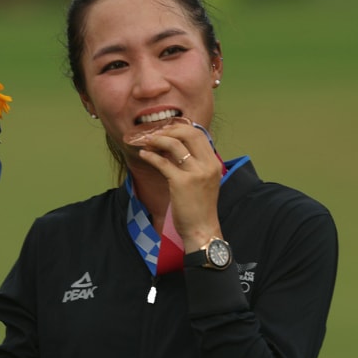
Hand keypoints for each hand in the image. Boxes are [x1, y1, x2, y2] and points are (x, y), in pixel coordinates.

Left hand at [134, 122, 222, 251]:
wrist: (201, 229)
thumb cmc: (200, 208)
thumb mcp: (203, 181)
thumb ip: (194, 164)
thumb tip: (174, 148)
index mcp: (213, 163)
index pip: (199, 134)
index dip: (181, 128)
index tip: (167, 130)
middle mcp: (207, 165)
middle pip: (188, 134)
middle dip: (169, 130)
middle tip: (155, 134)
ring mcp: (195, 173)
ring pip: (175, 144)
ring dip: (158, 140)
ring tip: (147, 142)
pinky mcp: (181, 183)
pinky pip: (163, 163)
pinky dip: (151, 156)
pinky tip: (144, 155)